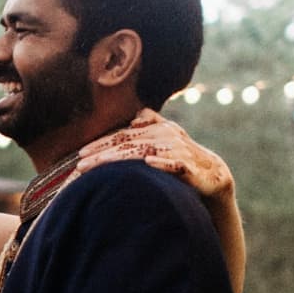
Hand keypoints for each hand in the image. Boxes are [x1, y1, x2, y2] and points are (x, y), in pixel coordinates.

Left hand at [78, 108, 234, 201]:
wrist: (213, 174)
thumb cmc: (182, 157)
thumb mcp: (166, 139)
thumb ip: (152, 124)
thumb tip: (136, 118)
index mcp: (157, 129)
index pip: (123, 136)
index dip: (101, 143)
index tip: (80, 153)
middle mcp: (166, 135)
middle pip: (128, 143)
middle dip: (102, 153)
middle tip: (80, 163)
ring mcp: (178, 150)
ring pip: (144, 152)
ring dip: (120, 158)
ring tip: (99, 165)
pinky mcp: (190, 166)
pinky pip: (175, 164)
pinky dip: (163, 162)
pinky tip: (149, 162)